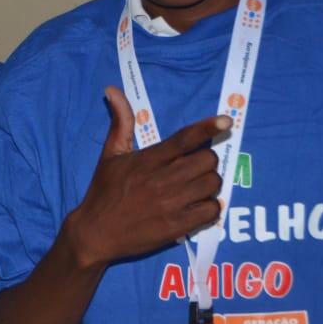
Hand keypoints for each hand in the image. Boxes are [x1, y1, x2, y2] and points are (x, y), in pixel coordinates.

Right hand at [66, 87, 230, 269]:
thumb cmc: (104, 192)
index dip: (208, 128)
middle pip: (207, 161)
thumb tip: (112, 90)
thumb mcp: (110, 155)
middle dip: (205, 162)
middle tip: (193, 169)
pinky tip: (197, 207)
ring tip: (195, 188)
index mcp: (147, 160)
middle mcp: (161, 180)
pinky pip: (211, 211)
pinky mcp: (177, 226)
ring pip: (212, 184)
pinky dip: (209, 208)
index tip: (226, 121)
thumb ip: (120, 122)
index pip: (184, 139)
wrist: (95, 233)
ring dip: (209, 184)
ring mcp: (171, 204)